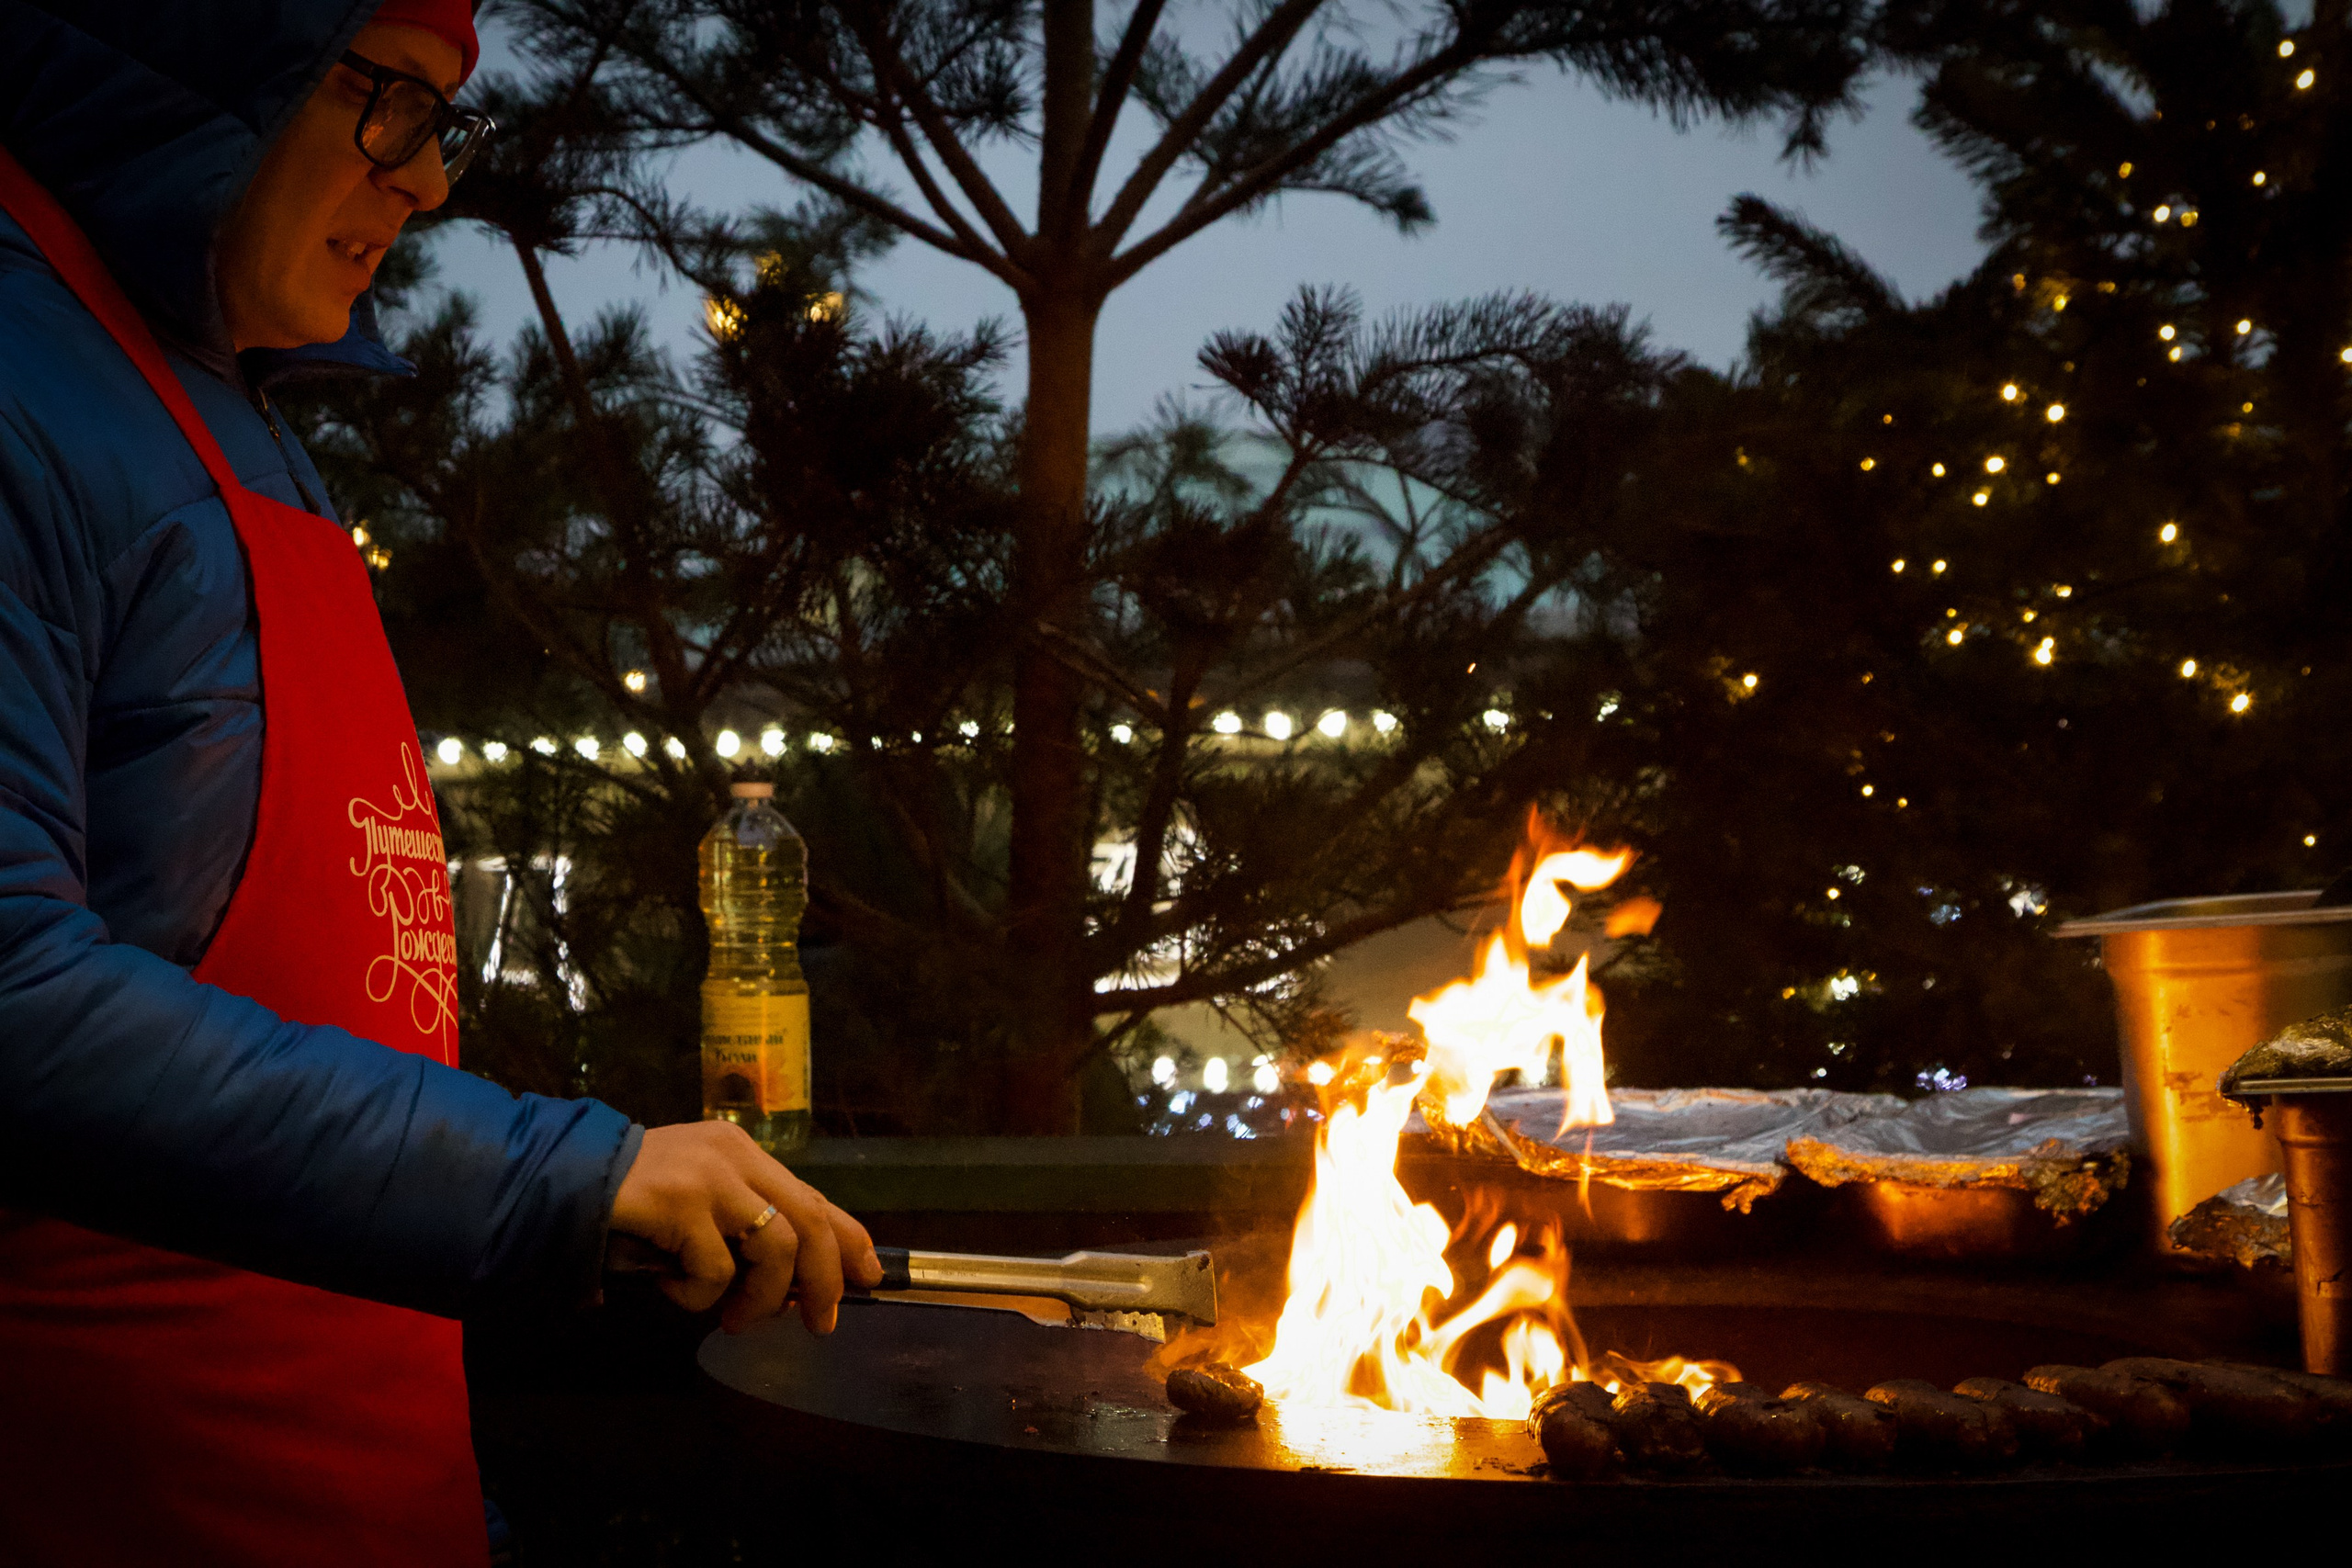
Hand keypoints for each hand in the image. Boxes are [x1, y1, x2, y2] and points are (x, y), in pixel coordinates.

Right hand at [609, 1121, 881, 1333]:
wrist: (558, 1181)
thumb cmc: (628, 1206)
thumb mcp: (698, 1210)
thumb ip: (742, 1232)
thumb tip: (797, 1290)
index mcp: (743, 1154)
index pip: (815, 1197)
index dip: (850, 1240)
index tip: (871, 1276)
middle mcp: (734, 1157)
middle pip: (812, 1221)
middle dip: (824, 1281)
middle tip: (820, 1322)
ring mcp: (710, 1177)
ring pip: (777, 1247)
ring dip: (762, 1298)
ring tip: (733, 1319)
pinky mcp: (681, 1203)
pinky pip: (716, 1270)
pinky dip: (698, 1295)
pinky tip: (670, 1287)